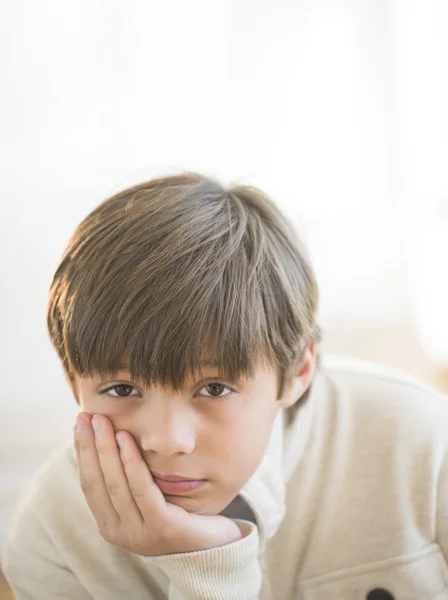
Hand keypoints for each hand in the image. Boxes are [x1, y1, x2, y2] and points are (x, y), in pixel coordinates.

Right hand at [74, 412, 242, 555]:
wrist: (215, 543)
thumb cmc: (179, 511)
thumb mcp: (147, 495)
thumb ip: (127, 477)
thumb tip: (107, 438)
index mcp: (110, 524)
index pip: (89, 483)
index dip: (82, 452)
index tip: (80, 424)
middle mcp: (119, 532)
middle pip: (98, 482)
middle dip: (89, 446)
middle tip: (85, 416)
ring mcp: (139, 533)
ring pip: (116, 484)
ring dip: (106, 449)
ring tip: (103, 421)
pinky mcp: (162, 528)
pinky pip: (142, 489)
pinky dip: (131, 462)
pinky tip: (126, 438)